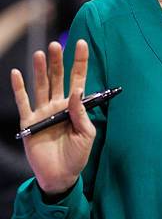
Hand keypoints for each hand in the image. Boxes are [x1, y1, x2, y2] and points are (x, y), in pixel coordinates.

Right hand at [10, 40, 95, 194]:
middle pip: (58, 78)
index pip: (78, 79)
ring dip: (40, 70)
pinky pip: (23, 102)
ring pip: (41, 86)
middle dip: (57, 61)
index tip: (82, 43)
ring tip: (40, 53)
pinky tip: (17, 73)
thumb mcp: (87, 135)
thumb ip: (82, 113)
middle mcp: (58, 105)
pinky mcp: (29, 122)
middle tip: (56, 44)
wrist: (60, 176)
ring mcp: (43, 112)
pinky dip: (19, 88)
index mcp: (75, 107)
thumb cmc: (77, 156)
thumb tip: (77, 91)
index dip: (80, 62)